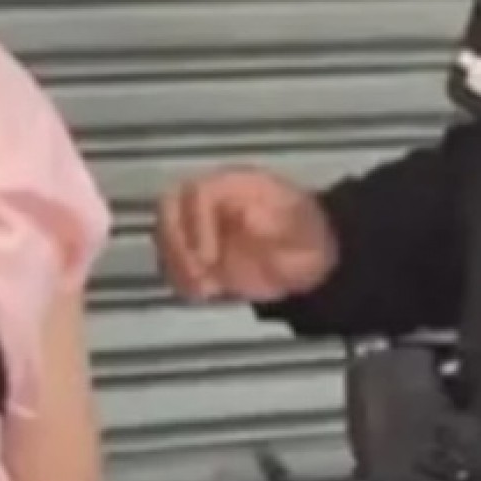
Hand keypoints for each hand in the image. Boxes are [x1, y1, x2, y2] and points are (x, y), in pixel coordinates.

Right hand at [157, 169, 338, 304]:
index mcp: (235, 186)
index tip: (208, 257)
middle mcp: (212, 202)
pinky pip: (173, 261)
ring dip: (176, 264)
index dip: (196, 224)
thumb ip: (276, 223)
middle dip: (176, 243)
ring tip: (201, 289)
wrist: (314, 260)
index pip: (197, 192)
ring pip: (165, 235)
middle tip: (196, 273)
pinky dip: (181, 279)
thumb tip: (248, 217)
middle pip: (169, 208)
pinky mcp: (198, 253)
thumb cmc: (308, 237)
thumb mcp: (301, 228)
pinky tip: (201, 294)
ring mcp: (201, 226)